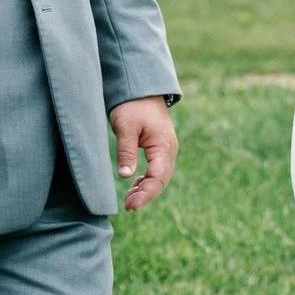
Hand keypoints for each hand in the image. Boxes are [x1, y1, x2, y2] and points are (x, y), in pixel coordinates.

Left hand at [110, 95, 177, 211]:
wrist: (141, 87)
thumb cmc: (133, 105)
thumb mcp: (126, 127)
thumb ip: (126, 151)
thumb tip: (126, 176)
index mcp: (164, 146)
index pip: (158, 177)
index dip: (146, 194)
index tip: (131, 205)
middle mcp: (168, 150)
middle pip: (161, 180)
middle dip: (146, 195)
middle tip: (128, 206)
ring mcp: (165, 150)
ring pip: (159, 177)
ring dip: (145, 189)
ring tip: (128, 200)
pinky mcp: (158, 148)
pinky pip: (156, 170)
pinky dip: (145, 180)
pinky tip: (134, 187)